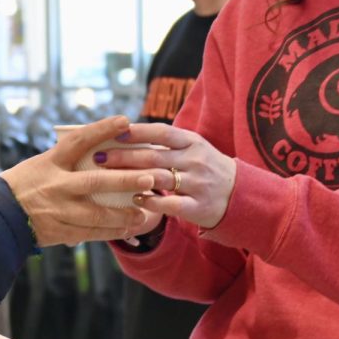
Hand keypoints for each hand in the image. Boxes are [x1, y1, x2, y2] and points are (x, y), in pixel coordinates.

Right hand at [0, 116, 157, 246]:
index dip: (102, 129)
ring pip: (97, 214)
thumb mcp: (42, 163)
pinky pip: (91, 233)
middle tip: (149, 177)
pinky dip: (112, 232)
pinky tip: (129, 229)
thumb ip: (69, 159)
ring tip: (145, 211)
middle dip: (124, 180)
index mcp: (50, 162)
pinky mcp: (59, 231)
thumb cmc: (26, 183)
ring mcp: (57, 210)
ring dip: (124, 214)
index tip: (125, 121)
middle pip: (94, 182)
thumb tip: (105, 146)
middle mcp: (55, 185)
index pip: (78, 141)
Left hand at [96, 122, 235, 229]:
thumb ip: (165, 143)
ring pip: (158, 179)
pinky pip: (170, 204)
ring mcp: (198, 184)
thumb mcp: (192, 148)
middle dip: (123, 157)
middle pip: (153, 157)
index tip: (113, 133)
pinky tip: (135, 199)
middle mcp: (195, 160)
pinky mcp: (198, 206)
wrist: (240, 194)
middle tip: (99, 158)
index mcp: (192, 141)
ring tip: (109, 178)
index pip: (161, 133)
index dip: (136, 132)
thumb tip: (124, 133)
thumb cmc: (205, 167)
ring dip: (131, 178)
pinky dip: (150, 201)